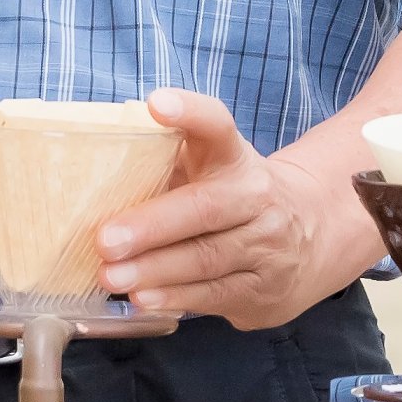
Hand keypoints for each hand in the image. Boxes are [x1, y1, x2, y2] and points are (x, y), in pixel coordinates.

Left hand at [97, 89, 366, 330]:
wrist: (313, 235)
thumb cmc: (232, 198)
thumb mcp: (211, 170)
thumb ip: (166, 164)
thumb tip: (89, 168)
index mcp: (235, 158)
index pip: (217, 126)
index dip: (190, 112)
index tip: (157, 104)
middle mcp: (257, 197)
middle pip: (204, 208)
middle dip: (152, 226)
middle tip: (105, 239)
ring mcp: (266, 246)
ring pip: (207, 258)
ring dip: (155, 270)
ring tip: (112, 276)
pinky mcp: (264, 288)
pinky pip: (215, 293)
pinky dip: (176, 297)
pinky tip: (144, 298)